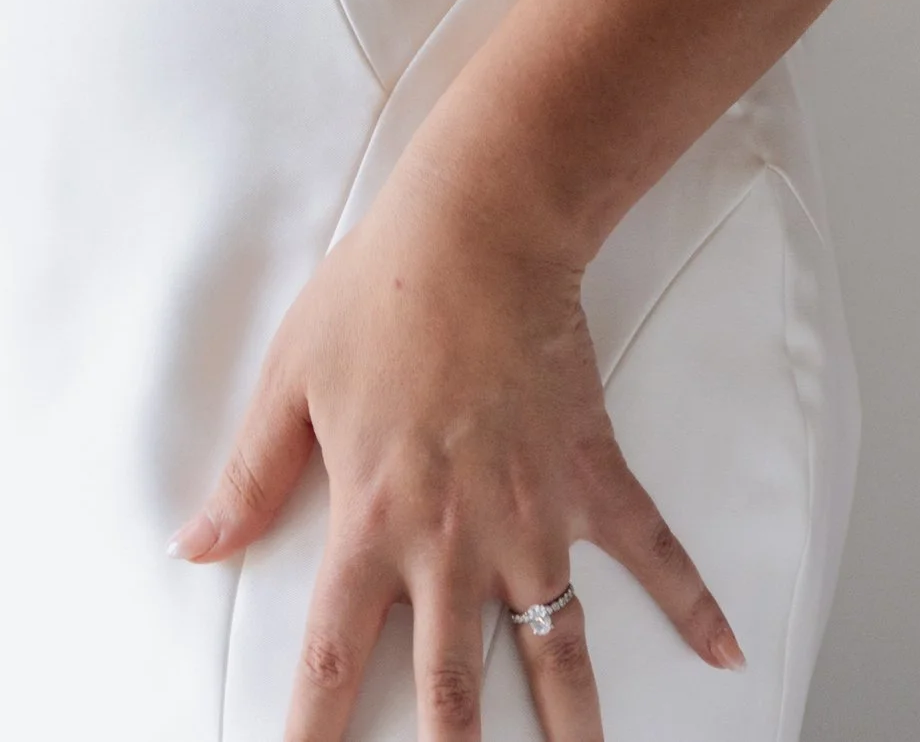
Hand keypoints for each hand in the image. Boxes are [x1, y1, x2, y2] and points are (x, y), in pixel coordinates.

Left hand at [173, 159, 740, 740]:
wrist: (480, 228)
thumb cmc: (377, 292)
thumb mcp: (289, 378)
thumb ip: (249, 475)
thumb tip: (194, 545)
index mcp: (372, 521)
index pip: (332, 657)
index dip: (313, 735)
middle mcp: (456, 541)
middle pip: (452, 692)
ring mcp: (535, 518)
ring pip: (558, 653)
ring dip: (572, 728)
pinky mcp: (593, 479)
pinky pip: (654, 554)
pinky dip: (695, 604)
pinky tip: (725, 652)